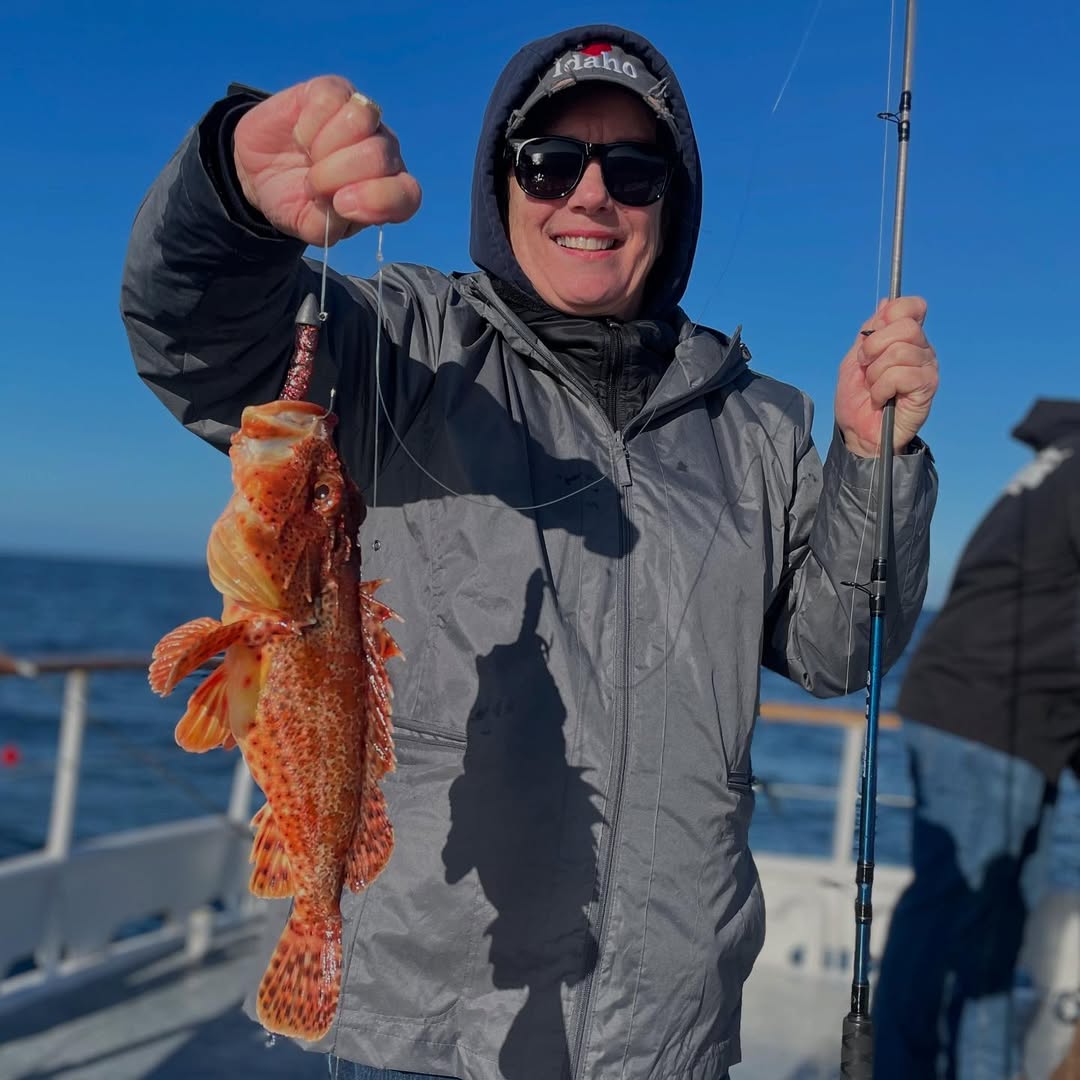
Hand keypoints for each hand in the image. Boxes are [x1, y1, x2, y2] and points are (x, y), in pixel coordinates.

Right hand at [233, 76, 421, 245]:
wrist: (257, 172)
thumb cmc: (293, 201)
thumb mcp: (309, 225)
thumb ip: (331, 225)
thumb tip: (343, 203)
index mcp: (387, 193)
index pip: (408, 195)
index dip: (377, 199)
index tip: (340, 204)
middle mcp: (384, 154)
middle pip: (379, 155)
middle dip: (336, 174)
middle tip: (313, 184)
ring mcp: (364, 120)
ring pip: (362, 119)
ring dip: (324, 145)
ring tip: (309, 156)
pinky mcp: (336, 91)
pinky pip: (332, 99)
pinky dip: (309, 122)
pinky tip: (302, 134)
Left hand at [834, 296, 938, 456]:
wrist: (857, 433)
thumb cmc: (857, 399)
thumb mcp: (855, 359)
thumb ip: (870, 331)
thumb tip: (887, 302)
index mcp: (907, 339)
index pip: (911, 306)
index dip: (889, 316)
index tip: (869, 339)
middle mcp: (922, 350)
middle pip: (905, 326)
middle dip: (874, 347)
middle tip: (866, 368)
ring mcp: (927, 368)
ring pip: (900, 351)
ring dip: (875, 373)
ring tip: (874, 388)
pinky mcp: (927, 387)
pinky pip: (901, 374)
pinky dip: (881, 387)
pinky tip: (881, 398)